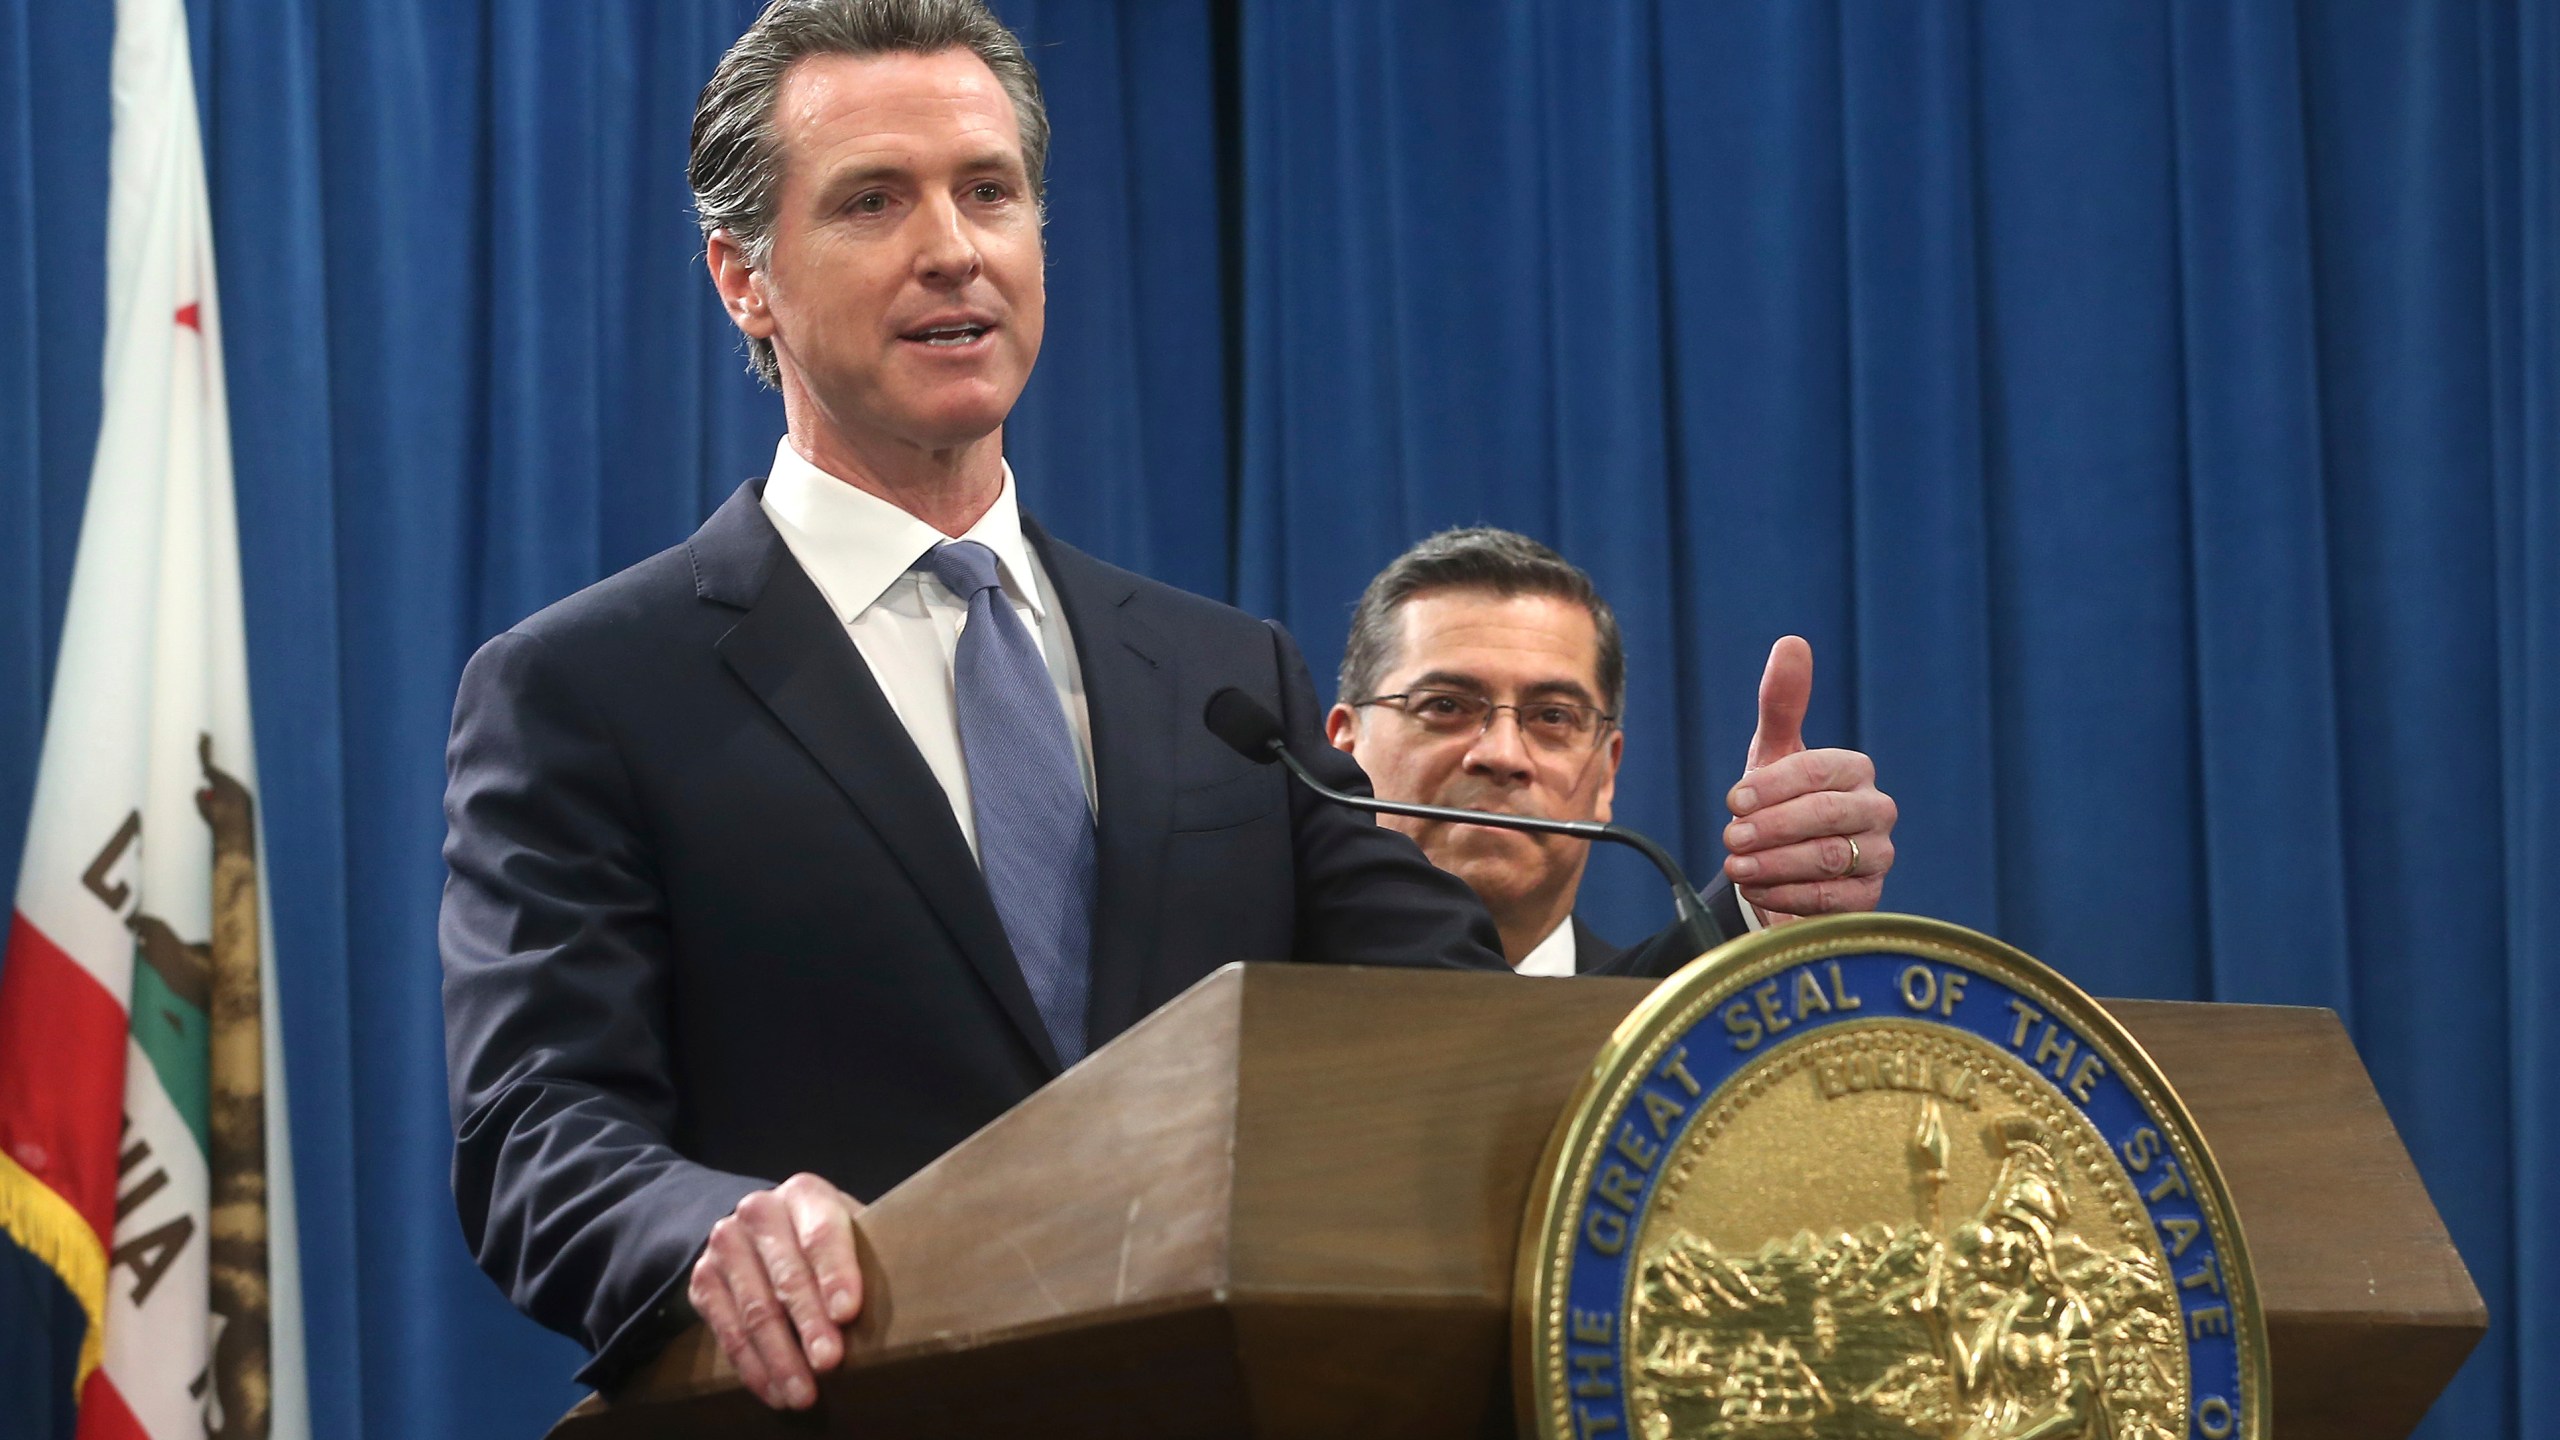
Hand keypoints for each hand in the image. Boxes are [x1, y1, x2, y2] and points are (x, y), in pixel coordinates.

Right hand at [688, 1172, 864, 1410]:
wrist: (761, 1231)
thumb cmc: (825, 1241)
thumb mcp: (851, 1232)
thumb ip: (869, 1256)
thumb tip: (912, 1305)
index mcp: (805, 1194)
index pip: (821, 1233)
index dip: (835, 1273)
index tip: (847, 1312)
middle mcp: (758, 1212)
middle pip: (787, 1275)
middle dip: (810, 1324)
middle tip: (829, 1363)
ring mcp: (725, 1245)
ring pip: (754, 1310)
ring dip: (780, 1357)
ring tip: (803, 1393)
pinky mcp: (703, 1280)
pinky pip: (727, 1331)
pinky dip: (753, 1367)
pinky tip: (775, 1391)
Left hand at [1722, 636, 1896, 920]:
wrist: (1787, 865)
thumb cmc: (1781, 801)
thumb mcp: (1774, 753)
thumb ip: (1782, 703)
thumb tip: (1792, 642)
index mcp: (1855, 770)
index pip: (1816, 771)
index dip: (1771, 786)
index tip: (1732, 800)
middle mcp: (1876, 810)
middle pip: (1826, 816)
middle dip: (1771, 827)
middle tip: (1730, 838)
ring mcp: (1878, 856)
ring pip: (1829, 859)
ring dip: (1775, 864)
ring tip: (1737, 868)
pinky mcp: (1869, 900)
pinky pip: (1832, 900)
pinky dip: (1789, 897)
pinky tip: (1757, 893)